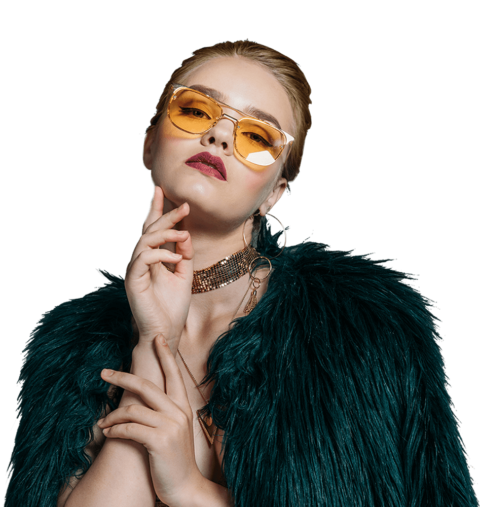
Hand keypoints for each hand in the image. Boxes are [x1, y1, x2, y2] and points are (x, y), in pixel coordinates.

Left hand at [98, 334, 202, 505]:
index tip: (157, 338)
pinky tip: (108, 434)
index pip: (173, 374)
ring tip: (103, 424)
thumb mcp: (174, 430)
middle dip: (122, 376)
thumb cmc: (175, 459)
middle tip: (103, 372)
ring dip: (112, 416)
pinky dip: (114, 431)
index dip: (165, 354)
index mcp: (183, 406)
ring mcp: (170, 426)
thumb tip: (141, 398)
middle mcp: (178, 411)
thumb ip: (164, 412)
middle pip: (146, 385)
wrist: (186, 488)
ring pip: (132, 409)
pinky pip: (129, 429)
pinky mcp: (160, 441)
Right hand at [125, 185, 193, 344]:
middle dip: (166, 215)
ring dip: (165, 233)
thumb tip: (185, 234)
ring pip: (145, 240)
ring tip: (183, 234)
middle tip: (184, 206)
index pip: (153, 230)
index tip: (165, 192)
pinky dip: (160, 253)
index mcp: (153, 258)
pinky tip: (176, 257)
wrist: (165, 331)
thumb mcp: (184, 276)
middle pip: (149, 230)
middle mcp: (141, 260)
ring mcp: (135, 269)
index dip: (158, 210)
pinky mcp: (133, 280)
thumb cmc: (173, 307)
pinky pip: (144, 258)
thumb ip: (184, 255)